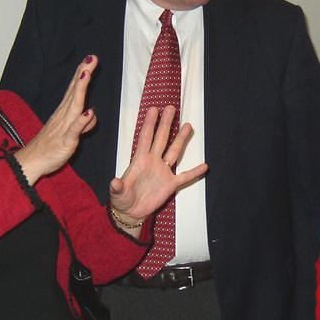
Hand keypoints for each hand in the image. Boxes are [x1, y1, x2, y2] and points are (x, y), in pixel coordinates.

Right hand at [14, 56, 97, 184]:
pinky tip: (89, 112)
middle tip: (90, 58)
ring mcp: (64, 128)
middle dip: (82, 74)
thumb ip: (82, 124)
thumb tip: (91, 115)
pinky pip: (74, 130)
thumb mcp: (70, 134)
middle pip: (74, 92)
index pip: (74, 89)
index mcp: (64, 113)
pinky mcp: (65, 142)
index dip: (82, 74)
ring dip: (80, 90)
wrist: (31, 162)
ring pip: (74, 106)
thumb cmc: (50, 147)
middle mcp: (63, 116)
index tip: (89, 58)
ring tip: (86, 75)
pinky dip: (81, 121)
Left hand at [108, 105, 207, 234]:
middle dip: (166, 123)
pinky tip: (204, 165)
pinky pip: (185, 177)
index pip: (145, 138)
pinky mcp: (170, 185)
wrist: (131, 211)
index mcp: (139, 160)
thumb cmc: (122, 199)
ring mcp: (163, 172)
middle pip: (161, 139)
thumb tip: (115, 182)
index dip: (149, 124)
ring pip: (174, 152)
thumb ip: (117, 187)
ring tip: (188, 125)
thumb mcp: (117, 193)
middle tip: (171, 108)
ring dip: (181, 139)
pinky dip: (194, 172)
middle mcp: (153, 162)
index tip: (154, 109)